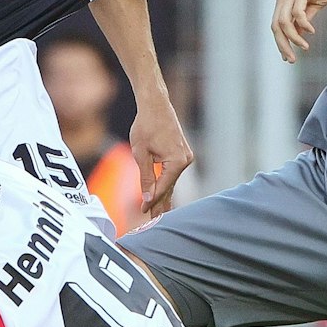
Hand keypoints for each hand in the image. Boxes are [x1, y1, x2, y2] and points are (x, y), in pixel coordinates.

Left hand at [129, 101, 192, 217]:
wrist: (155, 104)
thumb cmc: (146, 125)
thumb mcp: (141, 153)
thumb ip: (146, 178)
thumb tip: (147, 199)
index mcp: (177, 162)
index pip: (163, 187)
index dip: (152, 201)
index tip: (143, 213)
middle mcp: (185, 160)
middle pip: (170, 187)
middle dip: (160, 203)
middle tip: (153, 221)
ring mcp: (186, 156)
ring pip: (172, 180)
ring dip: (164, 194)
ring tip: (158, 213)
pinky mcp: (183, 153)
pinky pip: (174, 172)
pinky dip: (167, 182)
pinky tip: (163, 194)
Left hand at [271, 0, 326, 62]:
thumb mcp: (315, 1)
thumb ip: (306, 16)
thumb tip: (301, 32)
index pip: (277, 25)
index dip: (281, 42)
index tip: (288, 57)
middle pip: (275, 26)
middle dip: (282, 45)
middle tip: (291, 60)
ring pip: (283, 22)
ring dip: (292, 38)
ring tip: (304, 48)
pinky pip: (297, 12)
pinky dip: (303, 25)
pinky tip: (311, 32)